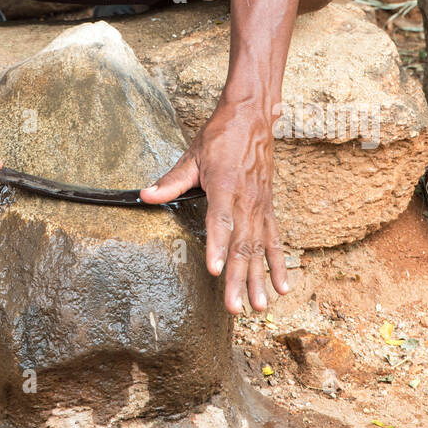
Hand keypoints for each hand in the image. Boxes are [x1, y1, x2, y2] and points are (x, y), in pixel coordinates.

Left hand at [140, 98, 287, 314]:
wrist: (251, 119)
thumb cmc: (220, 137)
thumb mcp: (193, 155)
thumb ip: (171, 180)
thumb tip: (146, 195)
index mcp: (225, 185)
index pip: (220, 220)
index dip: (217, 246)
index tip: (215, 270)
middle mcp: (246, 199)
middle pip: (242, 244)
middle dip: (239, 279)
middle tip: (235, 308)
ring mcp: (260, 206)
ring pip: (259, 248)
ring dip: (259, 279)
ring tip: (258, 307)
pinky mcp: (268, 208)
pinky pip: (274, 240)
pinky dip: (278, 264)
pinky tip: (282, 288)